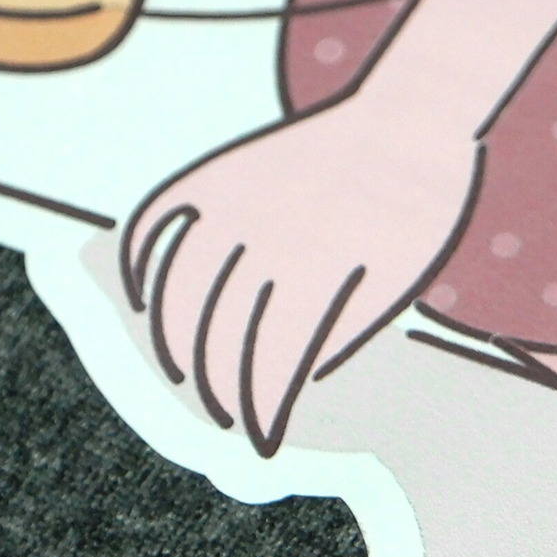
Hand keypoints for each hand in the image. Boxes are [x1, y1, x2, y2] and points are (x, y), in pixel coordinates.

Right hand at [120, 94, 483, 455]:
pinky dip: (140, 261)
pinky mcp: (217, 171)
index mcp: (321, 272)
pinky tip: (139, 297)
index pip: (270, 364)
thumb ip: (343, 332)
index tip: (259, 442)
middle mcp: (267, 238)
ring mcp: (234, 200)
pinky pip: (157, 220)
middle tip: (226, 419)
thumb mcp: (398, 279)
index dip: (261, 411)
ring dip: (173, 341)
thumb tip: (292, 382)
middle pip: (220, 335)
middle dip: (221, 389)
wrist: (411, 114)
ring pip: (178, 287)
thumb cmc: (417, 208)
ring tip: (182, 376)